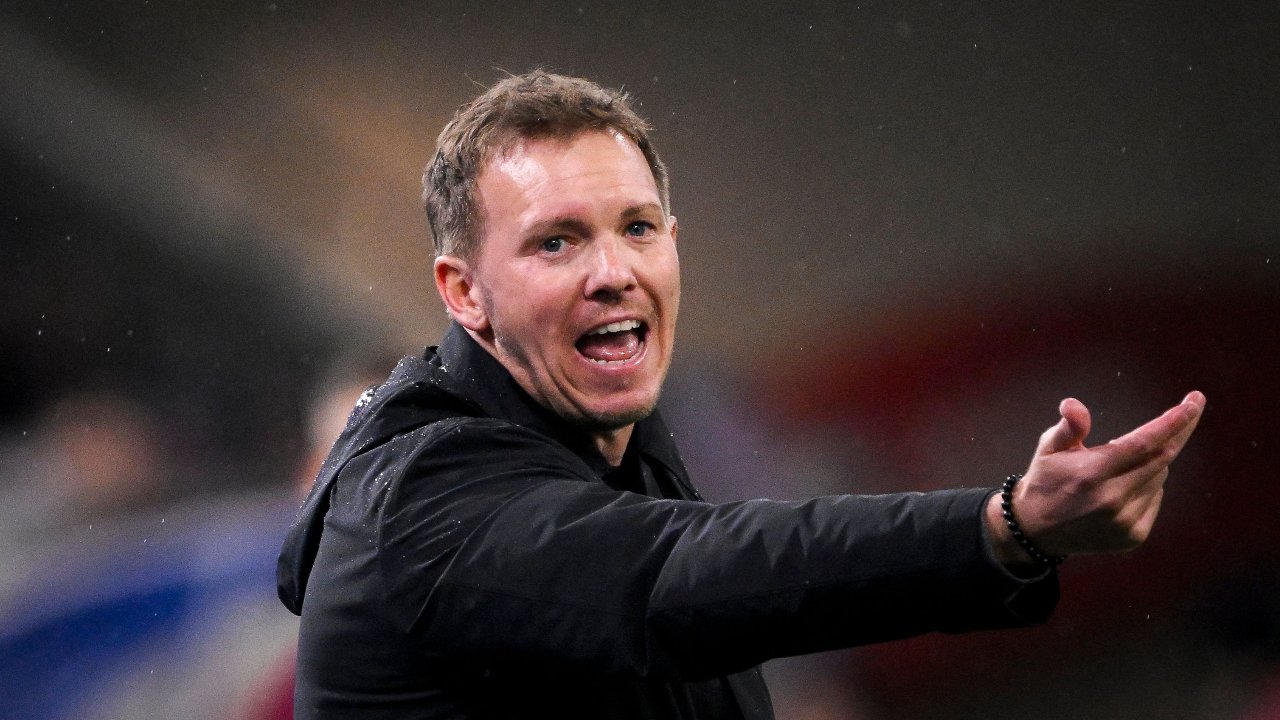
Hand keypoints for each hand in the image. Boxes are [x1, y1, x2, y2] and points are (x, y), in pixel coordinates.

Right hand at [985, 391, 1204, 565]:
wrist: (1036, 531)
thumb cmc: (1045, 480)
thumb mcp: (1048, 448)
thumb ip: (1068, 426)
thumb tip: (1073, 405)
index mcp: (1091, 473)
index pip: (1141, 444)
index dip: (1170, 423)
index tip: (1192, 404)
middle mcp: (1112, 499)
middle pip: (1161, 458)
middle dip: (1179, 430)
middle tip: (1192, 408)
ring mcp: (1125, 521)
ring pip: (1159, 476)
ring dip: (1153, 461)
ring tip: (1123, 463)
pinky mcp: (1133, 535)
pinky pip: (1155, 497)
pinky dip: (1149, 485)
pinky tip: (1124, 486)